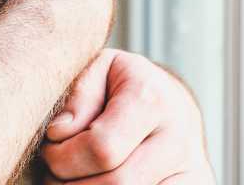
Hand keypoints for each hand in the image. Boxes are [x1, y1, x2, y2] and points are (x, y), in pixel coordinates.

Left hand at [41, 49, 215, 183]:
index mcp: (150, 99)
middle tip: (55, 171)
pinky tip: (96, 182)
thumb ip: (77, 96)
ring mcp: (193, 171)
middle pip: (115, 184)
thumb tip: (59, 132)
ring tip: (73, 178)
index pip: (101, 148)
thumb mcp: (96, 70)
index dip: (63, 156)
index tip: (51, 148)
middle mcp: (177, 138)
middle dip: (71, 182)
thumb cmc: (123, 85)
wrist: (171, 101)